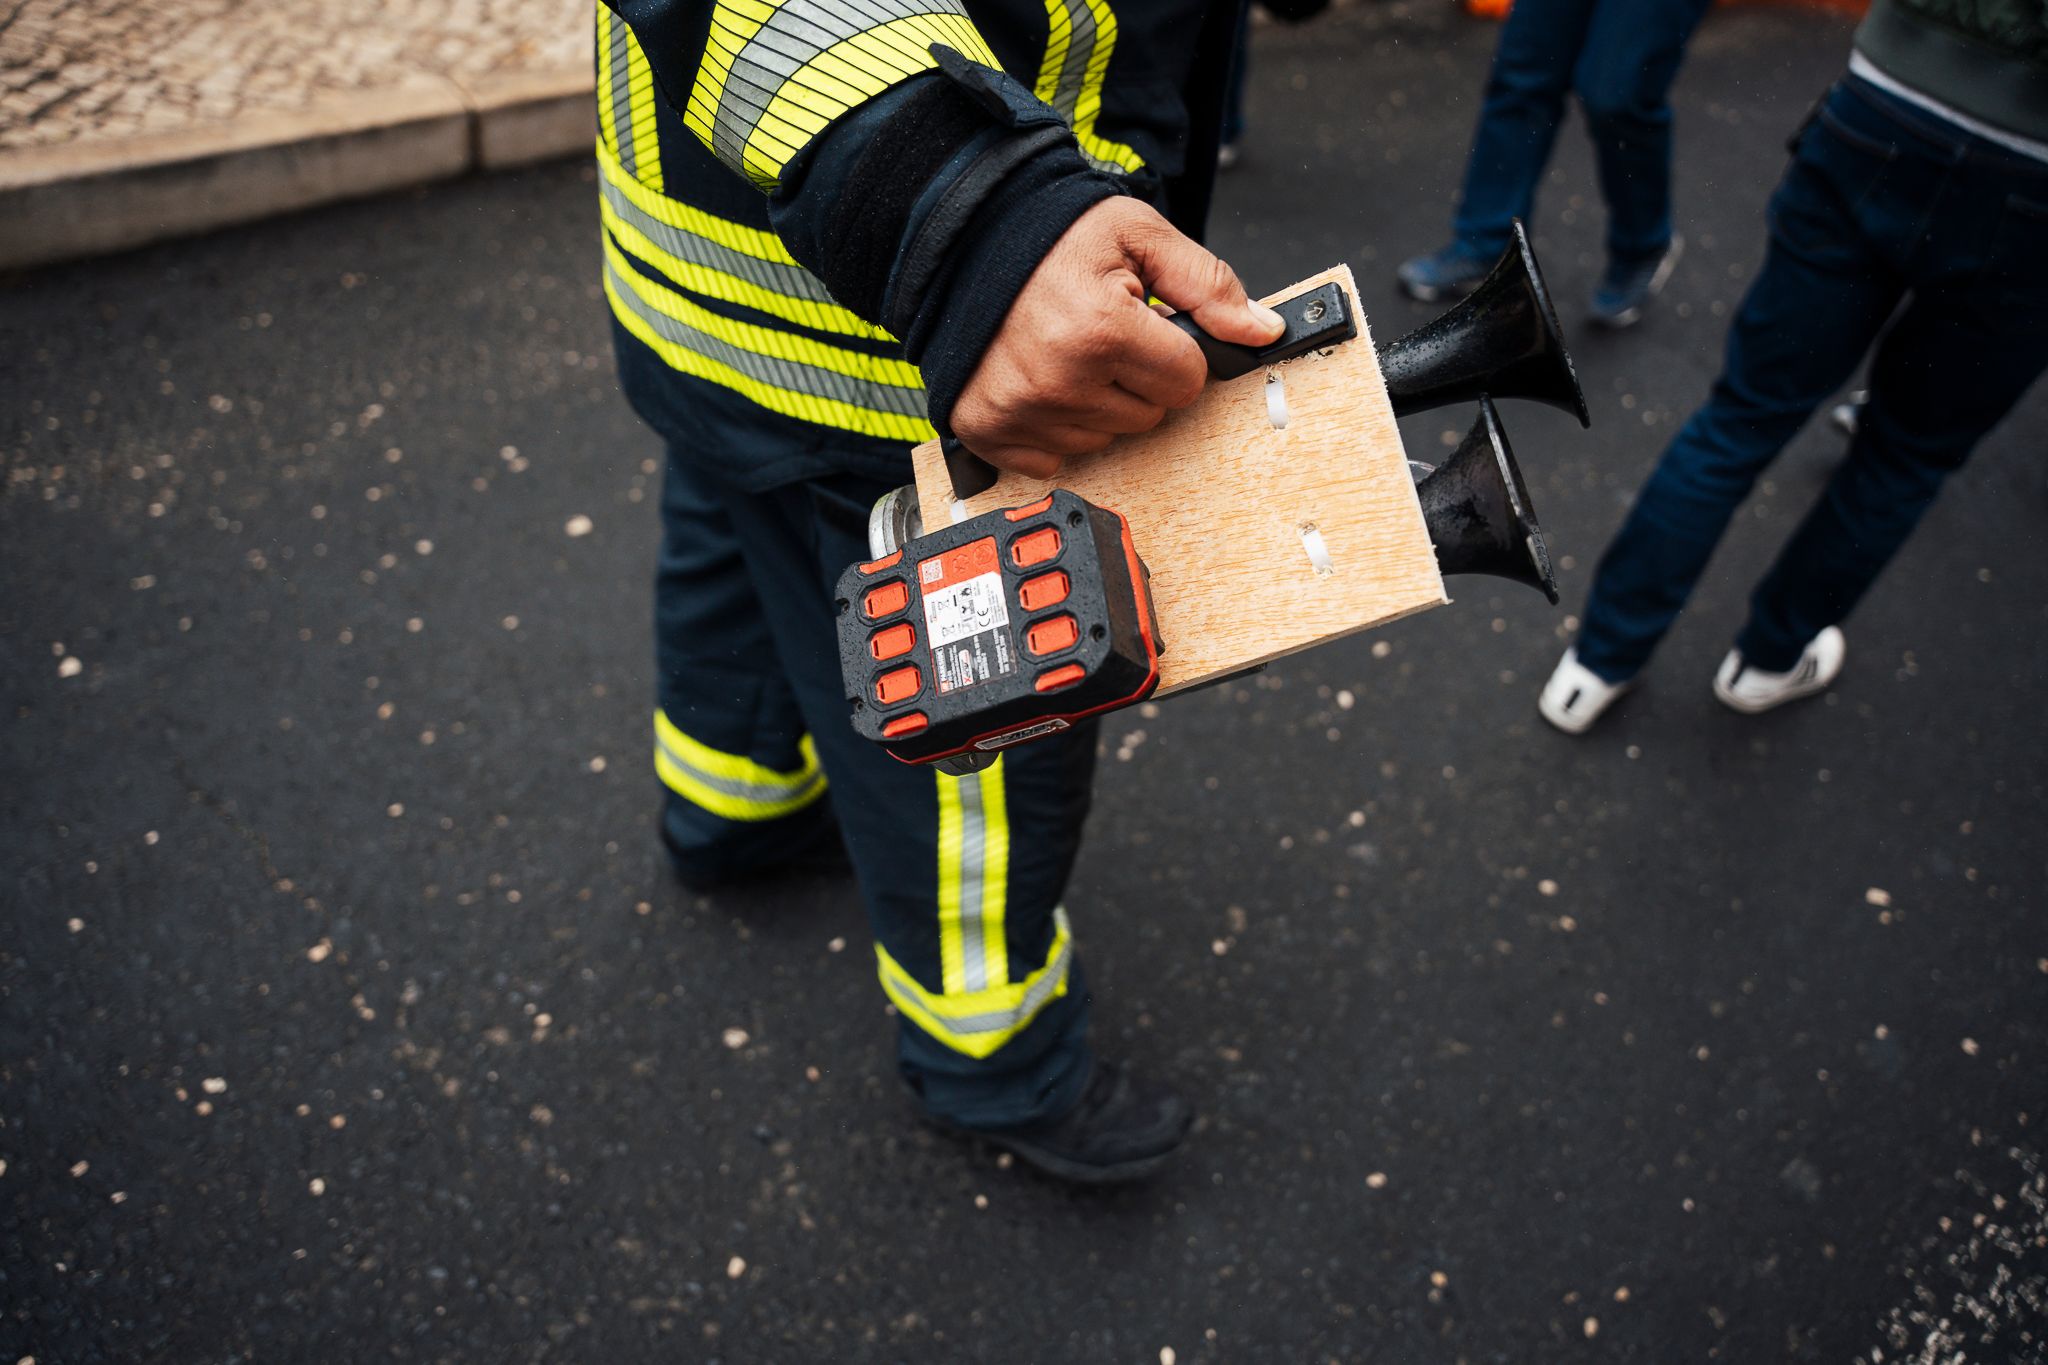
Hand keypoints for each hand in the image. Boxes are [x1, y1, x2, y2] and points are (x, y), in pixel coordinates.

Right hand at [948, 197, 1285, 478]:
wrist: (963, 238)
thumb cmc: (1049, 235)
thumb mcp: (1139, 236)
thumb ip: (1208, 284)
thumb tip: (1262, 331)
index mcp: (1102, 328)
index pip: (1187, 381)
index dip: (1175, 351)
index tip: (1145, 326)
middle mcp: (1059, 379)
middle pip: (1149, 416)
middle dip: (1137, 378)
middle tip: (1100, 333)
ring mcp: (1020, 410)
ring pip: (1104, 439)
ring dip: (1096, 403)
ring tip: (1065, 351)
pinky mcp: (987, 429)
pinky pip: (1052, 460)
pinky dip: (1052, 428)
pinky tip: (1038, 380)